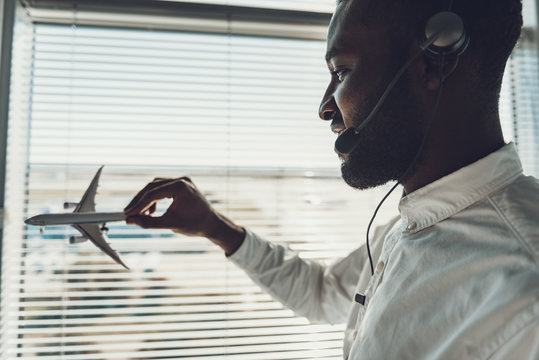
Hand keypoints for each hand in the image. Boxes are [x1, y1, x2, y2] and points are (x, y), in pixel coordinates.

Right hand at [124, 177, 244, 253]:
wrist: (212, 224)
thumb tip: (130, 220)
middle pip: (152, 186)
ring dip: (146, 199)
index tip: (127, 214)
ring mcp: (182, 180)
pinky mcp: (182, 185)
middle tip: (128, 213)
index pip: (153, 193)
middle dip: (139, 200)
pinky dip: (155, 198)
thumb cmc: (194, 225)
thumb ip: (148, 222)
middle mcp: (181, 180)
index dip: (138, 204)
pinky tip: (151, 211)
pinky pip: (163, 188)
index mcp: (180, 186)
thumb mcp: (169, 224)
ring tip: (139, 214)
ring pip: (156, 186)